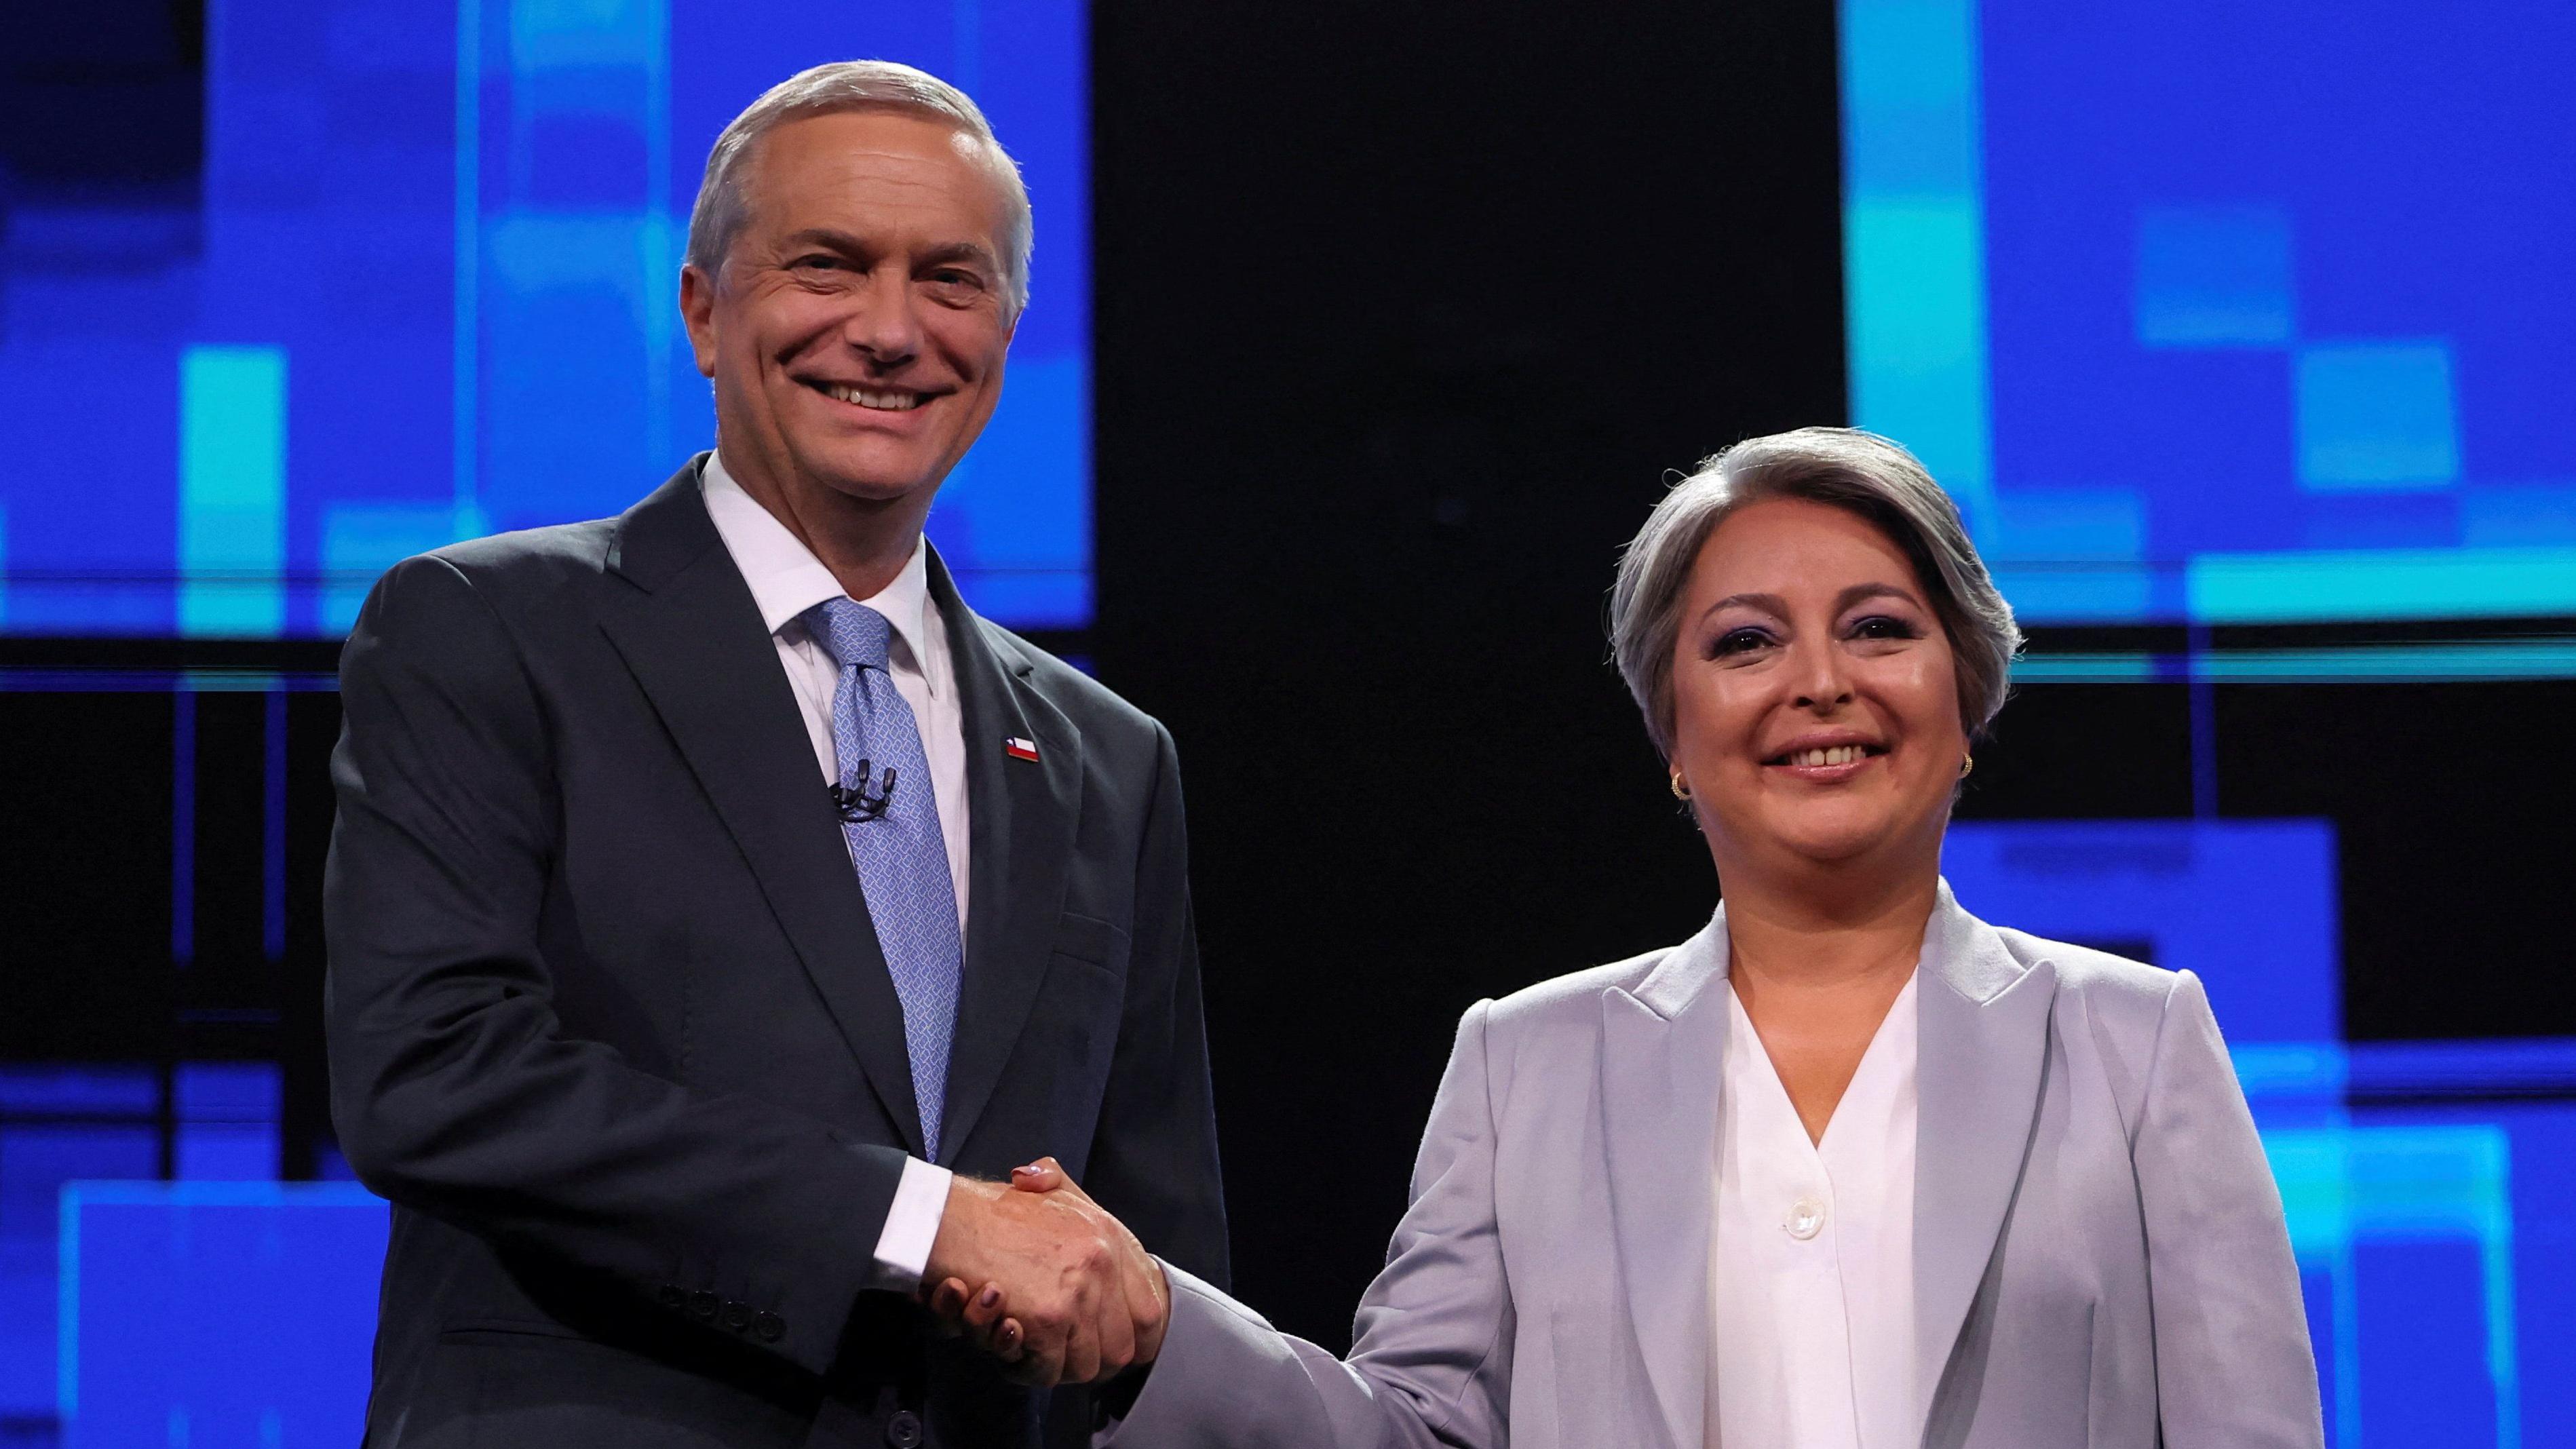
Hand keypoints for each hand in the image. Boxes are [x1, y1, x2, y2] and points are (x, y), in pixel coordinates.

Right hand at [920, 1158, 1169, 1385]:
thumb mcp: (1045, 1184)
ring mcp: (1077, 1295)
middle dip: (1092, 1361)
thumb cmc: (990, 1210)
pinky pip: (1049, 1371)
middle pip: (1121, 1349)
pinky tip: (1012, 1348)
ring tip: (1032, 1349)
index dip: (1132, 1339)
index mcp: (1109, 1237)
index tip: (1110, 1345)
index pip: (1150, 1313)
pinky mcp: (1046, 1320)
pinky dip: (1028, 1369)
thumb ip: (1065, 1189)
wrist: (948, 1219)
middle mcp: (1103, 1265)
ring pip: (1086, 1366)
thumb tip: (1051, 1185)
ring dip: (1058, 1367)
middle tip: (1062, 1354)